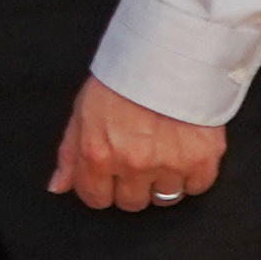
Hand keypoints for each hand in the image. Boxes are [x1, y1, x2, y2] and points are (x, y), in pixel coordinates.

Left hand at [51, 75, 226, 212]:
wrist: (167, 56)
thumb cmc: (122, 80)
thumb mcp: (82, 112)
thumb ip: (70, 154)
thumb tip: (58, 187)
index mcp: (98, 154)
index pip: (96, 199)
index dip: (102, 188)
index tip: (110, 177)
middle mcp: (133, 164)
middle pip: (131, 203)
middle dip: (132, 186)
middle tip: (139, 160)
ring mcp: (169, 164)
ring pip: (166, 198)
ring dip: (163, 181)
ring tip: (163, 153)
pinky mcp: (202, 159)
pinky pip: (197, 187)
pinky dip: (192, 175)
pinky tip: (185, 153)